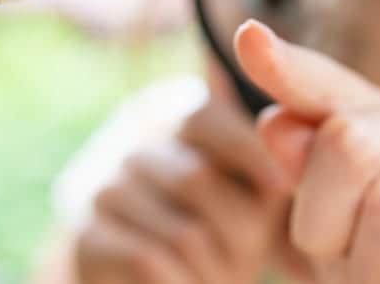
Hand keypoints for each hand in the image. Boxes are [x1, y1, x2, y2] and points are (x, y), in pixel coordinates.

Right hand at [70, 98, 289, 283]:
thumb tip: (293, 173)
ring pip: (181, 232)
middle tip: (251, 262)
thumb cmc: (222, 229)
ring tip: (225, 280)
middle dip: (240, 233)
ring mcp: (101, 188)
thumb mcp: (251, 191)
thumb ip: (274, 168)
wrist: (148, 276)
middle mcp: (130, 142)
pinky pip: (150, 261)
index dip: (248, 152)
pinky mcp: (86, 237)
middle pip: (197, 179)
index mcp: (174, 113)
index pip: (205, 117)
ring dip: (216, 271)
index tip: (281, 188)